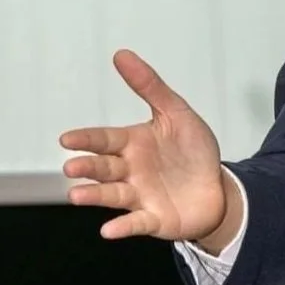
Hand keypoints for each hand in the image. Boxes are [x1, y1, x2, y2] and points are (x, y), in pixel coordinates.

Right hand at [60, 49, 234, 243]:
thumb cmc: (192, 151)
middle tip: (71, 168)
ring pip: (113, 196)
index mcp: (133, 144)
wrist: (218, 188)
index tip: (66, 139)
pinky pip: (136, 223)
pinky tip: (109, 230)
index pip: (104, 140)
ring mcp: (140, 196)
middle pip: (104, 168)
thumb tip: (121, 54)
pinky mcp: (154, 219)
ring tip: (76, 195)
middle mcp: (130, 171)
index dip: (86, 139)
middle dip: (87, 168)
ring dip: (94, 196)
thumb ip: (150, 86)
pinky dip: (123, 227)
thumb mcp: (176, 113)